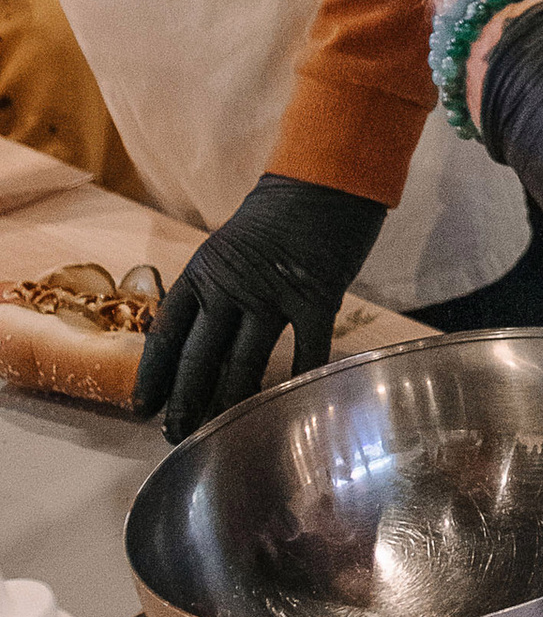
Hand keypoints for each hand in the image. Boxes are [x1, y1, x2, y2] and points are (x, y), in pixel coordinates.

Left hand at [139, 173, 387, 441]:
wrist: (325, 181)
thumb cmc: (277, 218)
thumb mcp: (230, 249)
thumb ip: (217, 291)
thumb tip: (204, 341)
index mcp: (204, 271)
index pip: (167, 332)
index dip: (153, 374)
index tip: (144, 407)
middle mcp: (231, 285)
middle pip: (200, 357)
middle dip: (186, 401)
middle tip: (177, 435)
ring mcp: (274, 292)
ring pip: (245, 362)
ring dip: (230, 403)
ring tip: (221, 432)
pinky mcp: (316, 296)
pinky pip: (306, 350)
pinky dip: (298, 380)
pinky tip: (288, 405)